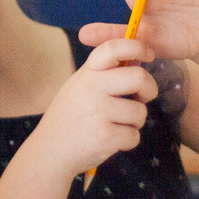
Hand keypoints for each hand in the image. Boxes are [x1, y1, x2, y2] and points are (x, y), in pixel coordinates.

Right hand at [32, 37, 156, 179]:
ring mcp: (98, 112)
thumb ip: (104, 74)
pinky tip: (110, 142)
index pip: (114, 48)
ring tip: (115, 126)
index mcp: (88, 73)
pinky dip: (127, 141)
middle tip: (142, 98)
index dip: (137, 46)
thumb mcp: (78, 87)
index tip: (149, 54)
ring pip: (140, 111)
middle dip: (149, 90)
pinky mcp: (105, 136)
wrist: (49, 152)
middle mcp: (92, 88)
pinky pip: (134, 136)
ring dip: (135, 122)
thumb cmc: (69, 119)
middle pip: (140, 78)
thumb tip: (138, 62)